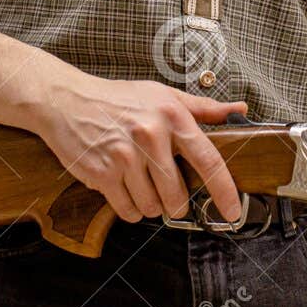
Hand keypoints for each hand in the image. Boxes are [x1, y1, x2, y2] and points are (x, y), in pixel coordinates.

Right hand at [33, 74, 245, 224]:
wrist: (67, 100)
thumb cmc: (118, 99)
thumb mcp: (163, 95)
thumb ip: (203, 107)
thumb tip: (239, 110)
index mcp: (172, 117)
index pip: (208, 161)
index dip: (224, 191)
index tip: (232, 212)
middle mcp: (151, 137)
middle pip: (178, 195)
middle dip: (176, 202)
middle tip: (166, 189)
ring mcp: (125, 157)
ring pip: (152, 207)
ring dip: (150, 204)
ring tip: (140, 182)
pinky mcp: (102, 174)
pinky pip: (128, 210)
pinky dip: (130, 208)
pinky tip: (124, 188)